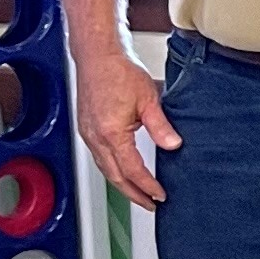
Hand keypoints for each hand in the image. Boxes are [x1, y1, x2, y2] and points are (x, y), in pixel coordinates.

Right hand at [77, 42, 177, 206]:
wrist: (98, 54)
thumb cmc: (119, 70)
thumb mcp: (149, 99)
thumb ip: (161, 126)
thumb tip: (173, 145)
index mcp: (111, 133)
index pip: (132, 170)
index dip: (147, 186)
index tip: (160, 196)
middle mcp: (95, 137)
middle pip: (115, 177)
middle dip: (133, 194)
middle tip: (150, 204)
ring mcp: (88, 133)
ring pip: (105, 169)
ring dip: (122, 184)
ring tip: (139, 193)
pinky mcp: (86, 127)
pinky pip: (99, 157)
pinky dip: (112, 169)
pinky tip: (122, 170)